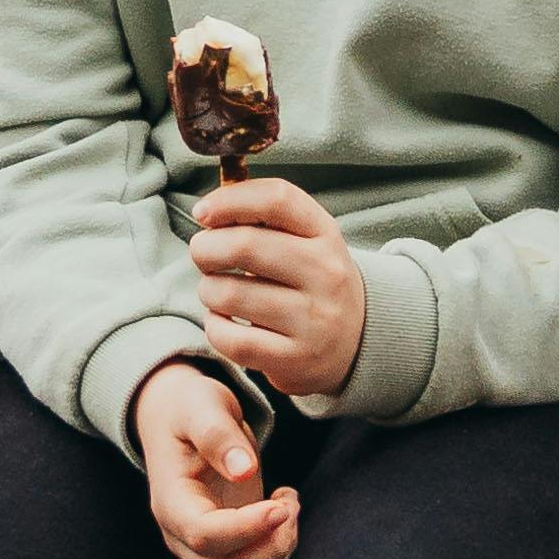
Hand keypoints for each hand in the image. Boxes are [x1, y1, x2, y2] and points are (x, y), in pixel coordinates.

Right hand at [136, 358, 298, 558]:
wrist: (176, 418)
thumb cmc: (189, 409)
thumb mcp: (201, 406)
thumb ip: (218, 435)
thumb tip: (245, 470)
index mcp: (171, 503)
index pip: (205, 536)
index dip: (246, 528)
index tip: (280, 504)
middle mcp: (182, 535)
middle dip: (270, 550)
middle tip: (291, 504)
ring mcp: (203, 548)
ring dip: (278, 554)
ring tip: (290, 503)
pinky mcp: (226, 548)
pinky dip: (278, 558)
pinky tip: (284, 514)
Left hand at [191, 178, 365, 404]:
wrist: (355, 342)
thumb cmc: (312, 282)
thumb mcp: (307, 241)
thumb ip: (265, 219)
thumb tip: (208, 211)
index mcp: (326, 235)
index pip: (276, 200)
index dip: (229, 200)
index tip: (203, 213)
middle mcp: (326, 274)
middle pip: (244, 245)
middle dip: (205, 248)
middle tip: (202, 255)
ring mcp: (313, 320)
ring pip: (228, 294)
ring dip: (207, 290)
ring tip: (216, 291)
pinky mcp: (295, 358)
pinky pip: (231, 339)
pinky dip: (214, 327)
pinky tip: (223, 322)